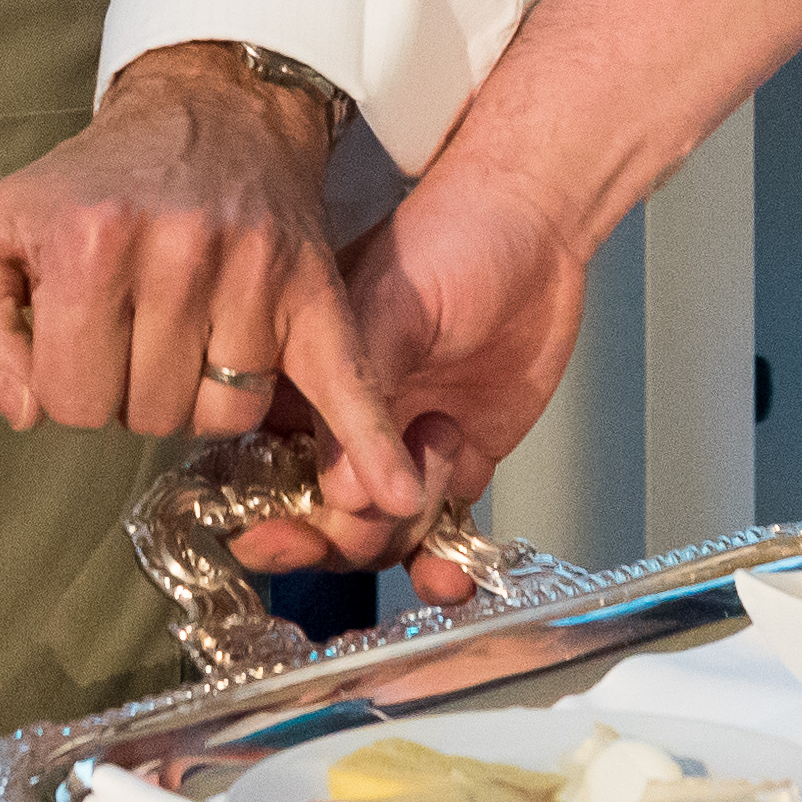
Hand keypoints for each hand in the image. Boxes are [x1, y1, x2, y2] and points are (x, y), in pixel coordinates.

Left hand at [0, 44, 378, 442]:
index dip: (69, 385)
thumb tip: (26, 413)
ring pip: (223, 414)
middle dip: (134, 389)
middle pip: (148, 416)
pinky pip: (343, 384)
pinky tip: (394, 490)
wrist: (208, 112)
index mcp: (86, 244)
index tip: (82, 338)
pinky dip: (370, 443)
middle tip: (139, 328)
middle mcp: (174, 254)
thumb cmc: (87, 189)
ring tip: (193, 333)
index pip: (70, 404)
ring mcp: (253, 272)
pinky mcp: (312, 289)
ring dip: (203, 394)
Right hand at [226, 162, 598, 593]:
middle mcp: (343, 426)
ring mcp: (400, 452)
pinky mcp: (455, 465)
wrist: (538, 226)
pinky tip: (451, 574)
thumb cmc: (450, 236)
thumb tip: (335, 488)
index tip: (275, 533)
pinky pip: (440, 537)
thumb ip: (361, 392)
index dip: (266, 511)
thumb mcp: (389, 302)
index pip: (262, 468)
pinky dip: (443, 567)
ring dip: (409, 523)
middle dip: (339, 534)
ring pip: (379, 538)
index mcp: (302, 381)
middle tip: (367, 514)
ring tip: (445, 438)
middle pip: (318, 521)